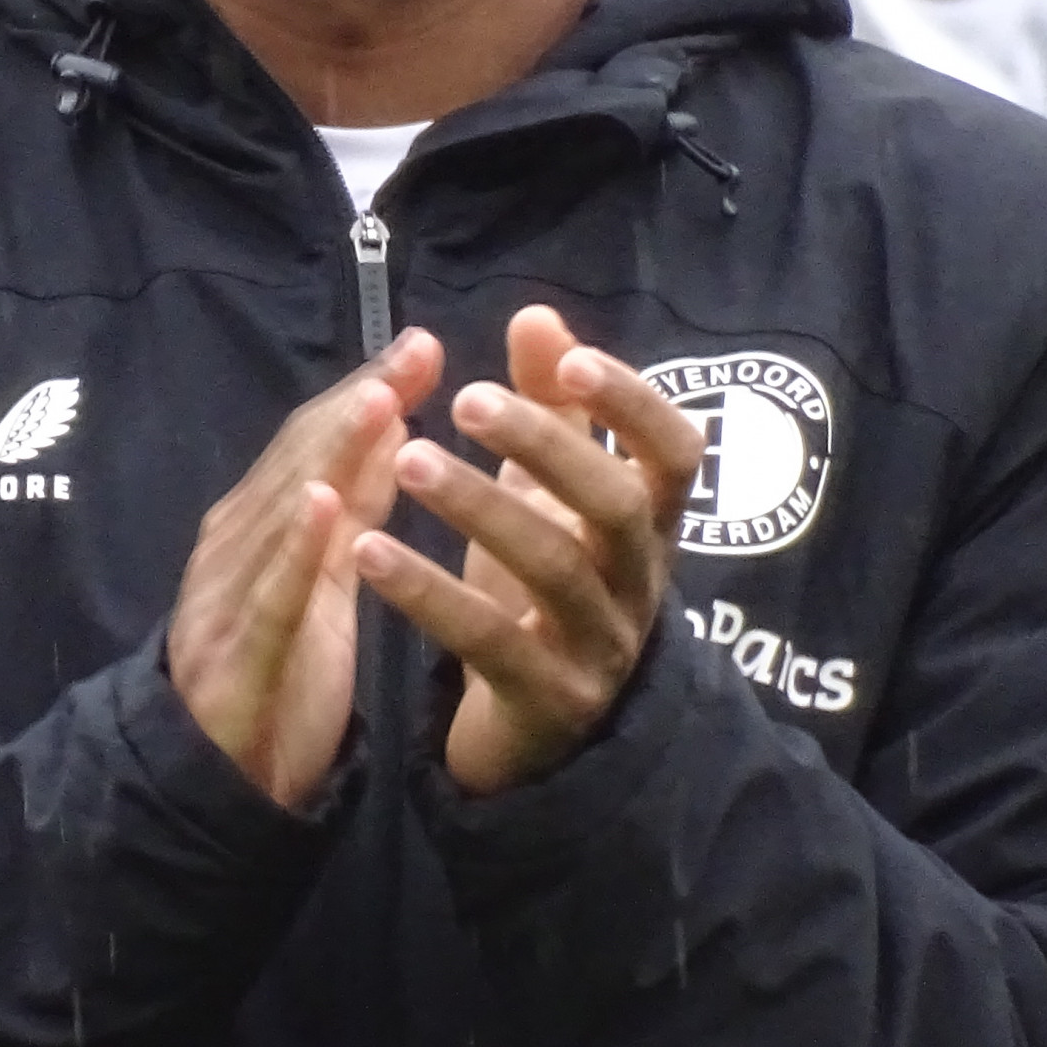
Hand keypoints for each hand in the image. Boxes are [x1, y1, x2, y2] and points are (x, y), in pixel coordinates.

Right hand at [169, 329, 437, 809]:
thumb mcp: (326, 582)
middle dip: (357, 404)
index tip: (424, 346)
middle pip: (298, 464)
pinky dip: (292, 549)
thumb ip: (353, 505)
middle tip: (415, 352)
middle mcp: (234, 550)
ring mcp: (227, 601)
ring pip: (280, 516)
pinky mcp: (234, 660)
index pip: (314, 446)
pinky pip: (266, 599)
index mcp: (258, 530)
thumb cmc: (279, 677)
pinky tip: (323, 505)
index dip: (367, 393)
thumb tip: (391, 416)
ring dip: (329, 455)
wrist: (218, 788)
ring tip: (379, 401)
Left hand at [359, 306, 706, 797]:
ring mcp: (600, 648)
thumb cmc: (545, 585)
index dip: (635, 404)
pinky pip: (491, 643)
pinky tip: (368, 550)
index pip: (678, 454)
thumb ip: (553, 408)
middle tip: (464, 401)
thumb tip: (538, 316)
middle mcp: (640, 583)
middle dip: (545, 446)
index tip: (571, 360)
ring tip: (407, 461)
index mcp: (650, 525)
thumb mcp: (551, 496)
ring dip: (478, 507)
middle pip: (614, 506)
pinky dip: (429, 594)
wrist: (540, 730)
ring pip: (553, 571)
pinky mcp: (548, 702)